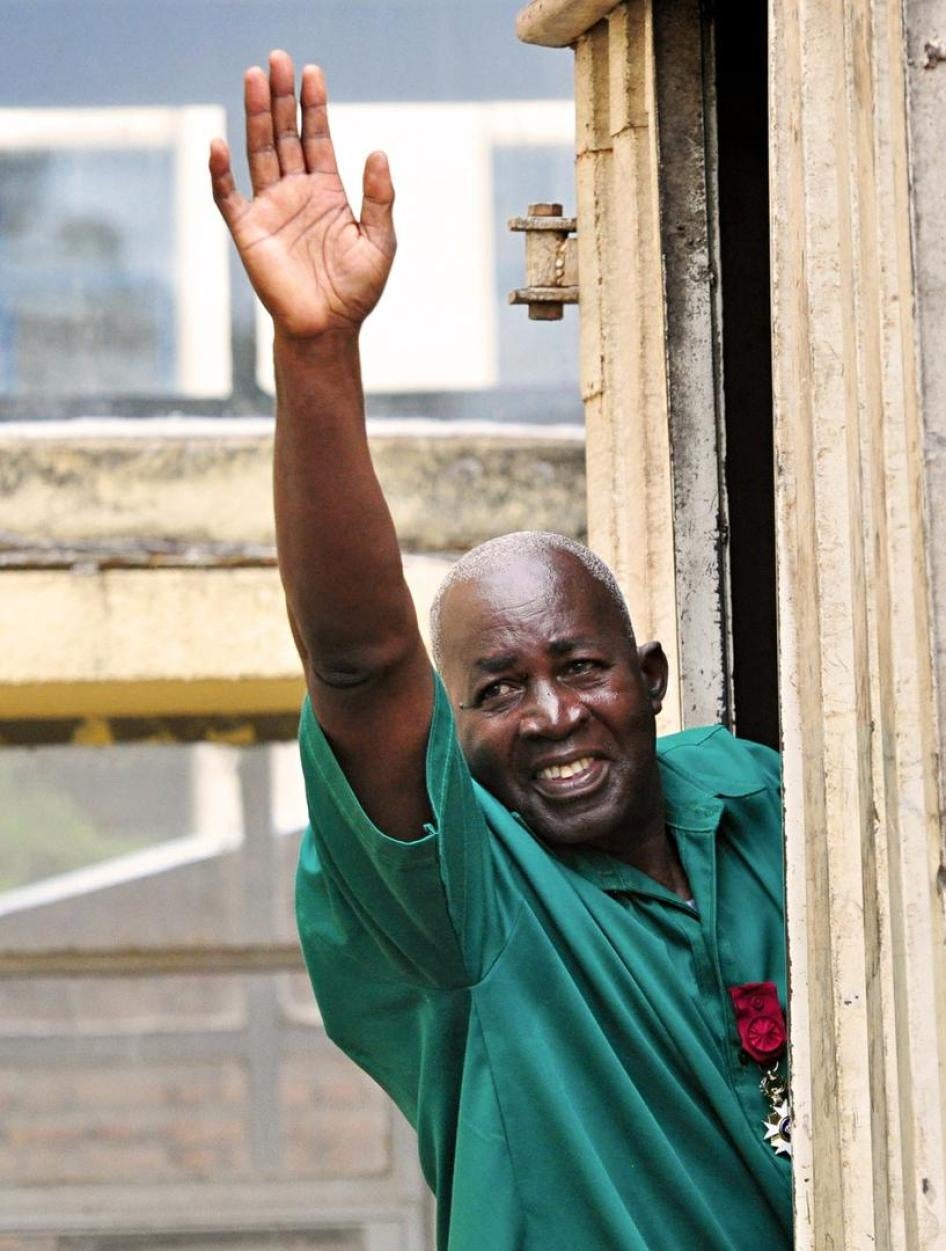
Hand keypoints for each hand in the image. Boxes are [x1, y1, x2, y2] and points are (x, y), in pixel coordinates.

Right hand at [209, 50, 395, 338]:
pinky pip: (229, 196)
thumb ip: (379, 198)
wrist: (327, 330)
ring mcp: (270, 209)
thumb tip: (378, 152)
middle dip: (282, 98)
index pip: (317, 138)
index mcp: (328, 192)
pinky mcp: (248, 232)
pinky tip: (220, 143)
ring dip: (256, 116)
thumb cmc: (356, 291)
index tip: (313, 72)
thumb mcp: (380, 242)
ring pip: (259, 152)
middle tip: (278, 59)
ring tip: (255, 78)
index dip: (314, 106)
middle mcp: (296, 193)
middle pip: (285, 135)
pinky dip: (221, 171)